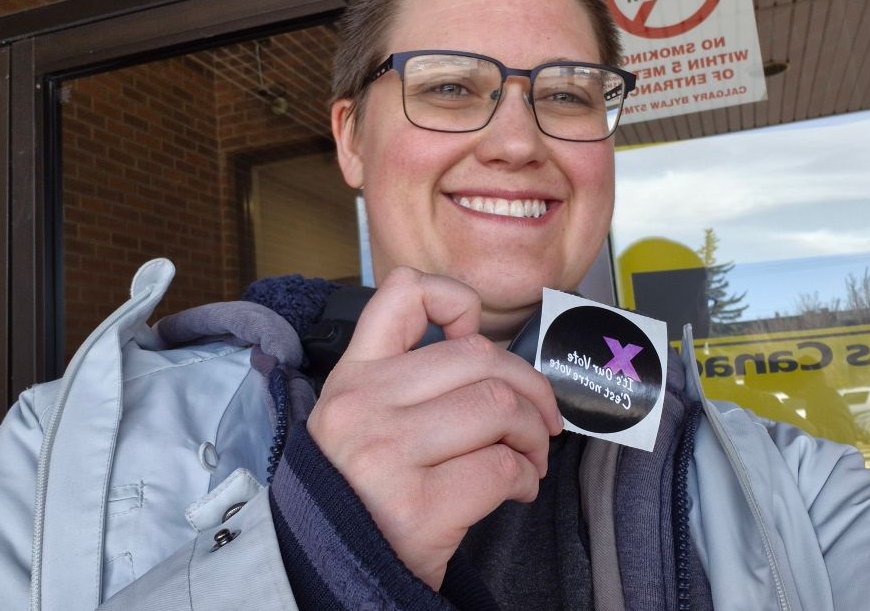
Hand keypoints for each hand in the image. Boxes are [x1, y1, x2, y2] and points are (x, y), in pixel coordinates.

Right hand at [306, 266, 562, 590]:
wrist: (329, 575)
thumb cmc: (363, 492)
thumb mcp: (362, 420)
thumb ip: (409, 381)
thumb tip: (497, 362)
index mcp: (352, 377)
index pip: (402, 294)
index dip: (455, 299)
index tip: (476, 335)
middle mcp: (363, 405)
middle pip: (479, 356)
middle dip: (530, 386)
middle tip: (540, 420)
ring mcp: (387, 453)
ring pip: (499, 406)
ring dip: (533, 434)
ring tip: (529, 457)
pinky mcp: (417, 506)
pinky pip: (502, 467)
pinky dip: (525, 477)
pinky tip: (515, 489)